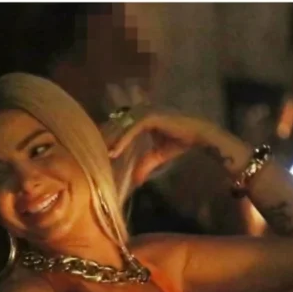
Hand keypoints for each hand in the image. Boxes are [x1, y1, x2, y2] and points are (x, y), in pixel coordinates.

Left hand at [101, 107, 249, 186]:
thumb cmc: (180, 141)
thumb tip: (135, 181)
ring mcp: (147, 111)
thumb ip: (145, 164)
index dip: (108, 137)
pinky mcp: (153, 115)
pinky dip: (123, 140)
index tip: (97, 151)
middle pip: (117, 123)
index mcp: (141, 115)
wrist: (200, 136)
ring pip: (122, 125)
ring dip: (111, 140)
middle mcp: (142, 110)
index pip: (119, 124)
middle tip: (91, 154)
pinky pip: (133, 128)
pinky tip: (114, 152)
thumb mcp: (158, 155)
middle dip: (105, 138)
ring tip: (101, 155)